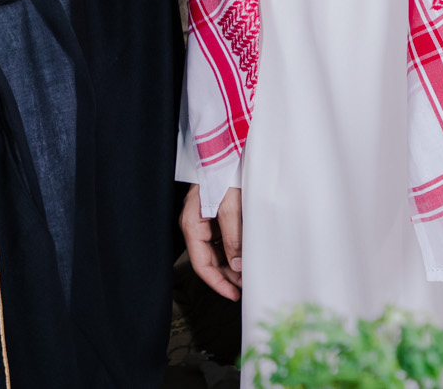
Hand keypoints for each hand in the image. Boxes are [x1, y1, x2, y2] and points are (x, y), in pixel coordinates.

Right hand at [180, 183, 243, 299]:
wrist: (227, 146)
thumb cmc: (223, 172)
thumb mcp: (230, 207)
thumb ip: (233, 238)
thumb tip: (238, 266)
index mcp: (192, 224)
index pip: (200, 263)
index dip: (217, 283)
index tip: (235, 295)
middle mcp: (196, 224)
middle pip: (209, 259)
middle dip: (227, 275)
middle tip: (248, 285)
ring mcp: (206, 219)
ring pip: (217, 250)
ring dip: (232, 263)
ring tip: (250, 272)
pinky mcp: (216, 213)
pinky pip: (223, 238)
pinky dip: (235, 249)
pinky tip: (248, 253)